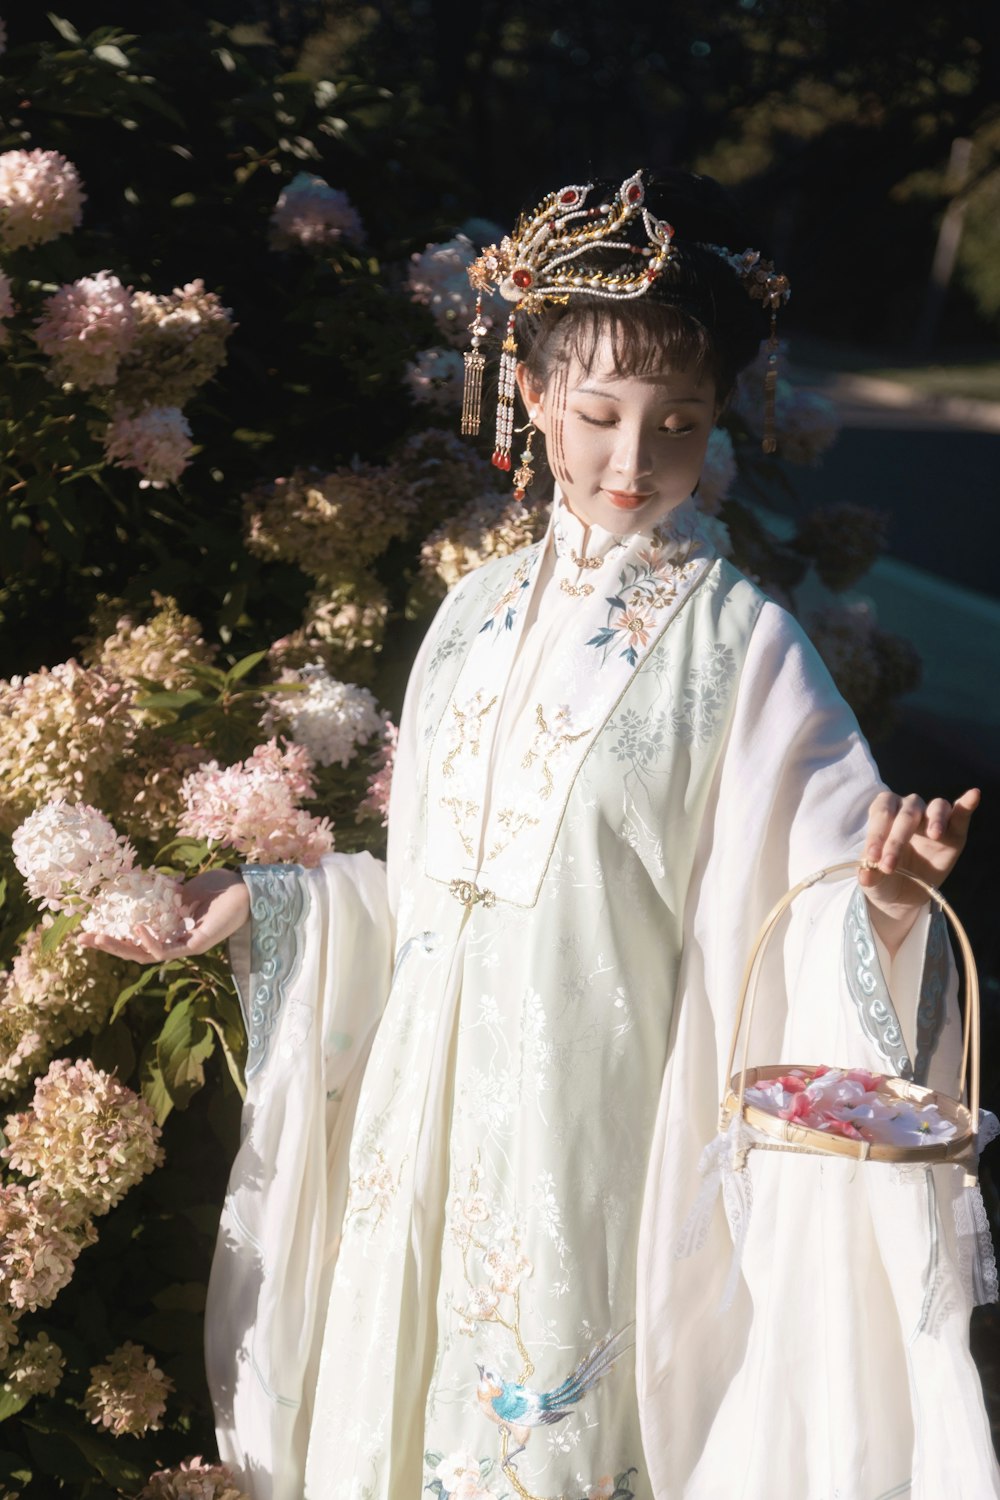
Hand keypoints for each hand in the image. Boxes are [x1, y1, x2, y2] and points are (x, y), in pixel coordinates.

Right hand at [78, 869, 249, 963]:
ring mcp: (185, 946)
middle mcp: (176, 942)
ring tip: (99, 937)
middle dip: (107, 946)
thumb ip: (164, 891)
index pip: (136, 939)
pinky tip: (137, 929)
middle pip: (135, 952)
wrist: (245, 888)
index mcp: (170, 931)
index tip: (88, 929)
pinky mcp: (196, 946)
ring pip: (146, 955)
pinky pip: (167, 950)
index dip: (112, 936)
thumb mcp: (183, 888)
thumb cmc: (218, 888)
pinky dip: (150, 941)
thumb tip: (140, 880)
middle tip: (82, 940)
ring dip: (121, 947)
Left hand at [858, 788, 978, 953]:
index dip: (876, 834)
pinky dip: (966, 804)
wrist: (902, 894)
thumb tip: (865, 875)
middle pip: (906, 813)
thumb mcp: (874, 880)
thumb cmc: (884, 877)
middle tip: (889, 866)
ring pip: (935, 807)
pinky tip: (973, 795)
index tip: (873, 858)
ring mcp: (932, 819)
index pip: (881, 814)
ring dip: (935, 819)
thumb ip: (870, 874)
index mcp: (885, 813)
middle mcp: (908, 809)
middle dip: (896, 840)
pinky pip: (960, 813)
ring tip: (935, 834)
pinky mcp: (954, 833)